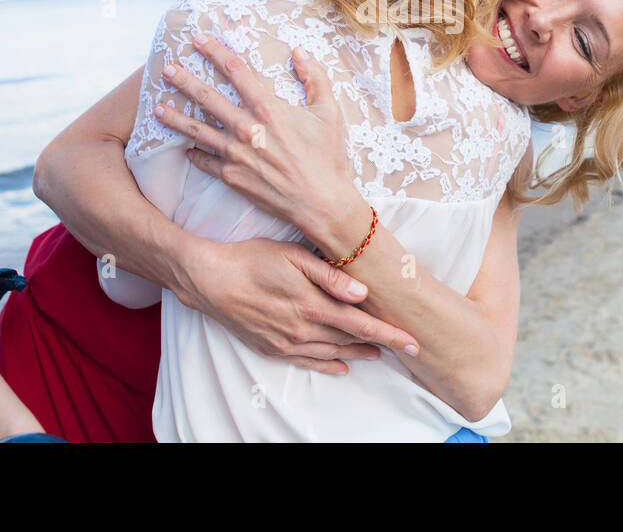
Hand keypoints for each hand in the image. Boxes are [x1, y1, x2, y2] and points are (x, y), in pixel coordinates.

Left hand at [152, 34, 363, 251]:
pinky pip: (205, 162)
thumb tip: (300, 51)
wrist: (320, 202)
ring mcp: (235, 154)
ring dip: (174, 118)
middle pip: (207, 97)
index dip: (215, 52)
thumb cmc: (327, 156)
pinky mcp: (231, 176)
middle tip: (166, 69)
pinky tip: (184, 149)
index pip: (236, 71)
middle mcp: (246, 128)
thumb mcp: (328, 112)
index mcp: (268, 108)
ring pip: (196, 130)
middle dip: (183, 80)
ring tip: (155, 108)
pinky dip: (193, 154)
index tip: (199, 40)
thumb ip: (315, 77)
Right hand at [178, 236, 418, 374]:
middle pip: (350, 341)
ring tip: (379, 354)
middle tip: (405, 347)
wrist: (209, 281)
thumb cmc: (252, 260)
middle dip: (380, 345)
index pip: (361, 324)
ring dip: (358, 354)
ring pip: (332, 353)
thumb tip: (363, 292)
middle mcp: (302, 330)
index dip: (389, 333)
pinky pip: (307, 362)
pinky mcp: (272, 348)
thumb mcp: (293, 257)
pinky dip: (328, 365)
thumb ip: (330, 275)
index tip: (413, 341)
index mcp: (312, 305)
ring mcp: (286, 343)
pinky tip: (342, 366)